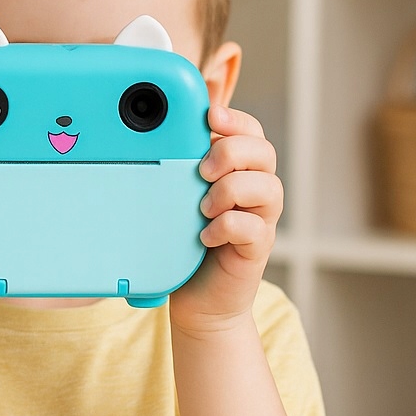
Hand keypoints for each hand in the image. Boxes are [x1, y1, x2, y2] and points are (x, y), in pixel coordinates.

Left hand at [169, 105, 282, 335]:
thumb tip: (147, 139)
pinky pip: (254, 228)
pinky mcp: (257, 249)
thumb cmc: (182, 244)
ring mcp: (260, 220)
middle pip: (264, 152)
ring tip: (202, 208)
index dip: (235, 120)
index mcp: (238, 171)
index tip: (210, 115)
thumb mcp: (174, 199)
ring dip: (231, 190)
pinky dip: (227, 227)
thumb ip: (173, 171)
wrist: (196, 300)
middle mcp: (256, 191)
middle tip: (201, 171)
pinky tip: (204, 237)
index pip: (250, 132)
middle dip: (231, 153)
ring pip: (267, 187)